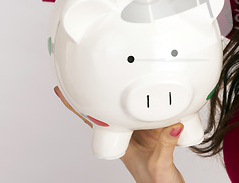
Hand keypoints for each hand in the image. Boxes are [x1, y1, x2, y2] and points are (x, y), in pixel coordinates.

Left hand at [54, 86, 184, 182]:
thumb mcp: (160, 164)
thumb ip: (166, 144)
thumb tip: (174, 124)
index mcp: (122, 145)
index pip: (95, 122)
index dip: (78, 107)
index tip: (64, 91)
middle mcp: (129, 137)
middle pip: (108, 112)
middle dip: (96, 94)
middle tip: (83, 74)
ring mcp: (141, 133)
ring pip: (128, 109)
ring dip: (121, 95)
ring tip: (114, 77)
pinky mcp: (157, 131)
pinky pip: (149, 112)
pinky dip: (148, 100)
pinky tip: (151, 92)